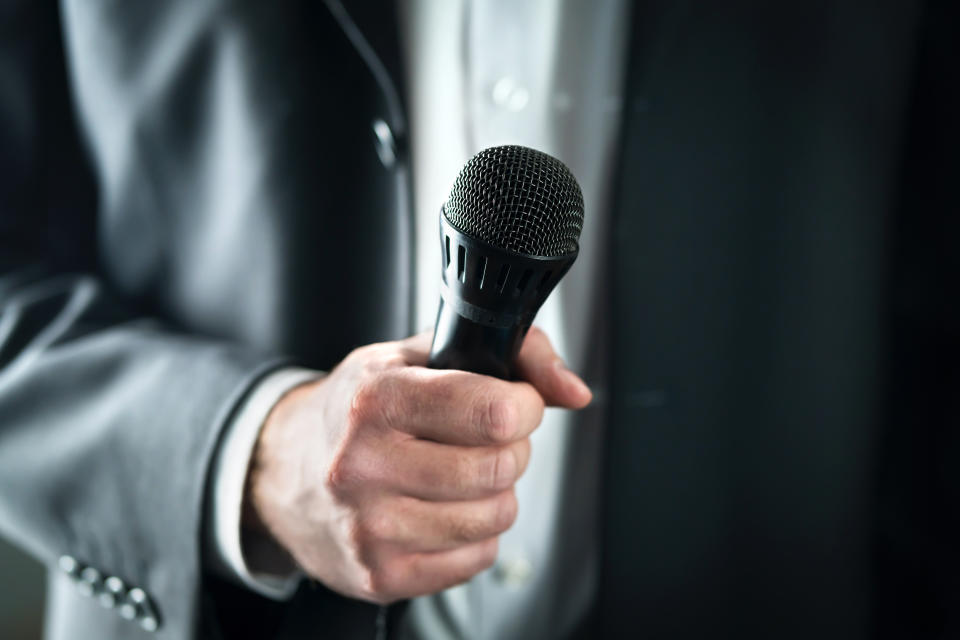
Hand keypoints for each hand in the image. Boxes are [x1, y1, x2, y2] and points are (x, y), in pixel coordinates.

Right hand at [243, 327, 590, 603]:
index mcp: (376, 399)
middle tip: (490, 440)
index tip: (518, 403)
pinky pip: (474, 558)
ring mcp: (370, 526)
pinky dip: (475, 533)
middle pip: (498, 468)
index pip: (492, 411)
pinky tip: (443, 508)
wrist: (280, 469)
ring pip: (493, 517)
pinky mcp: (379, 574)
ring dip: (497, 493)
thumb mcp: (416, 355)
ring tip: (463, 474)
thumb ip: (510, 354)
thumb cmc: (357, 409)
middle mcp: (365, 464)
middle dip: (513, 449)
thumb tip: (574, 391)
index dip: (526, 406)